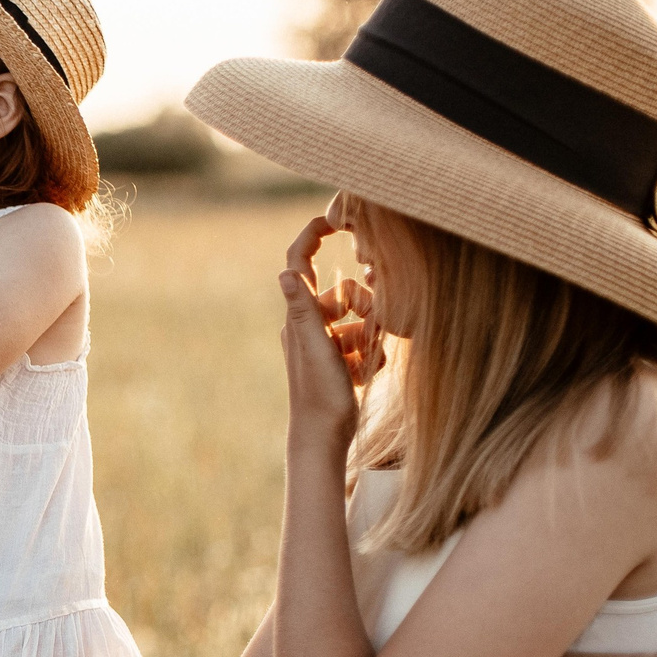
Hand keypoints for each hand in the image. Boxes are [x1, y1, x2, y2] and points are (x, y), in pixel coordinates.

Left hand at [278, 217, 381, 450]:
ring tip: (366, 363)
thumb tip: (285, 272)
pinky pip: (365, 344)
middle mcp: (309, 326)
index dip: (312, 237)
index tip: (332, 219)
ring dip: (371, 337)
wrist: (323, 437)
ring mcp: (325, 344)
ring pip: (360, 319)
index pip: (301, 264)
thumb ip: (305, 310)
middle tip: (369, 332)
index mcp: (300, 317)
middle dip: (364, 307)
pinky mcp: (339, 362)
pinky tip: (366, 376)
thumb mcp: (315, 347)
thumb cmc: (319, 392)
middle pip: (345, 294)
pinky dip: (371, 356)